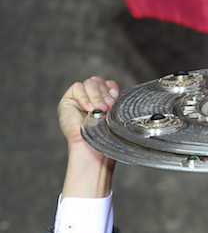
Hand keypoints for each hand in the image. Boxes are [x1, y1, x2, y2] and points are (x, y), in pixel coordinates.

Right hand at [57, 76, 118, 198]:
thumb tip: (114, 89)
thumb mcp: (112, 116)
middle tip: (107, 108)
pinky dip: (84, 97)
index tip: (115, 98)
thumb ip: (112, 100)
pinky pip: (77, 88)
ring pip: (89, 83)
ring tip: (99, 110)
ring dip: (96, 96)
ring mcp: (79, 99)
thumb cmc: (104, 138)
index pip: (107, 84)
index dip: (111, 88)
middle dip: (104, 94)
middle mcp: (91, 99)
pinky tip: (88, 109)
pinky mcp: (68, 101)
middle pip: (98, 81)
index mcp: (103, 102)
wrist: (93, 151)